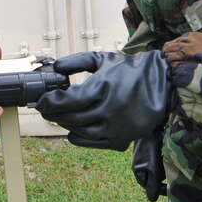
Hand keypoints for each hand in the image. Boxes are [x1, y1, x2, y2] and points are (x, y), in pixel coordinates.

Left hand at [35, 50, 172, 150]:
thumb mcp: (103, 59)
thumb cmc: (129, 69)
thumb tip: (55, 68)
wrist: (161, 84)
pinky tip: (72, 131)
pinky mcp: (121, 139)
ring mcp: (116, 127)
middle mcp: (109, 109)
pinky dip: (79, 138)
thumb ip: (77, 61)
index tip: (40, 102)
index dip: (50, 103)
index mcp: (103, 87)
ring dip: (65, 125)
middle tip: (45, 110)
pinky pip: (93, 143)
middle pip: (71, 117)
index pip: (67, 101)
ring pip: (80, 131)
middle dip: (53, 114)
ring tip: (58, 117)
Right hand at [132, 128, 167, 201]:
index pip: (151, 188)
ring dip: (165, 171)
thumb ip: (153, 186)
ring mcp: (145, 159)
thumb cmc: (150, 149)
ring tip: (172, 166)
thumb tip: (152, 200)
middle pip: (154, 180)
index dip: (161, 190)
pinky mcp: (150, 152)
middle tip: (173, 177)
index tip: (172, 189)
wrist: (151, 127)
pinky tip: (169, 158)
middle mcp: (141, 167)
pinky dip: (164, 162)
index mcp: (138, 173)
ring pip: (157, 171)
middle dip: (164, 179)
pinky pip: (158, 162)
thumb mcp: (153, 170)